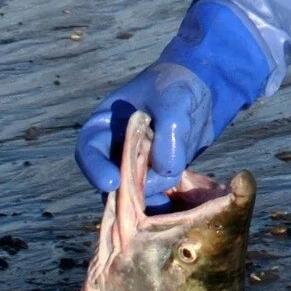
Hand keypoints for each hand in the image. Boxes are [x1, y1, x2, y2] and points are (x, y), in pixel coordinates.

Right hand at [74, 0, 272, 201]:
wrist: (201, 90)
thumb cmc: (177, 87)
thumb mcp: (173, 101)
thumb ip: (168, 133)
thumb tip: (166, 169)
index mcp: (104, 125)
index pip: (89, 151)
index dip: (96, 169)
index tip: (112, 182)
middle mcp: (114, 150)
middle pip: (111, 181)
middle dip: (129, 191)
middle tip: (149, 196)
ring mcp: (135, 166)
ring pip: (134, 194)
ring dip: (152, 198)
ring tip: (172, 191)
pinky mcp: (156, 178)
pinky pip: (155, 198)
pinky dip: (165, 203)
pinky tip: (179, 201)